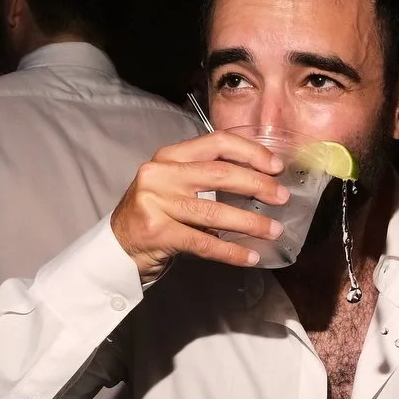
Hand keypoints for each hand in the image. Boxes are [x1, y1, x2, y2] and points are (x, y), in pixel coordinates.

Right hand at [110, 131, 287, 283]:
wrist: (116, 247)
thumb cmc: (154, 215)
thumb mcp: (173, 185)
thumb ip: (204, 176)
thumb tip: (259, 180)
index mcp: (168, 156)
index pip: (216, 143)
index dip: (250, 152)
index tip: (276, 166)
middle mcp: (160, 174)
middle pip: (220, 174)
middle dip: (257, 185)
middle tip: (281, 198)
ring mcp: (156, 203)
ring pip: (214, 211)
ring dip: (250, 223)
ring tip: (274, 230)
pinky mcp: (157, 232)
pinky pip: (203, 242)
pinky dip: (231, 251)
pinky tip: (250, 256)